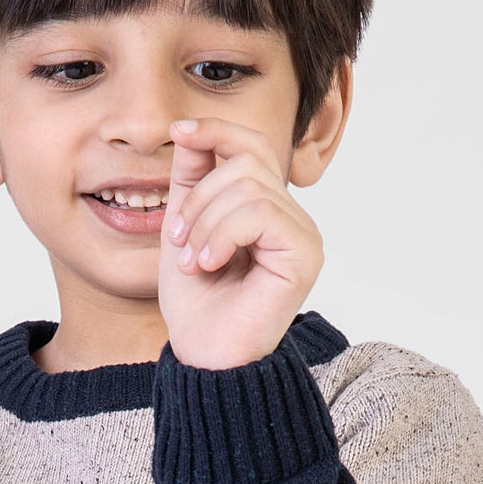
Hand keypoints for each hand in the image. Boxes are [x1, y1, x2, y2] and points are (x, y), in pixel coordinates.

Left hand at [158, 116, 324, 369]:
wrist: (204, 354)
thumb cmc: (196, 302)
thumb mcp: (183, 226)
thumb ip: (191, 179)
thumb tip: (188, 129)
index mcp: (265, 207)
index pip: (251, 146)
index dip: (216, 130)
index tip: (177, 132)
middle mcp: (291, 216)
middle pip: (246, 160)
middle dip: (199, 196)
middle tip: (179, 240)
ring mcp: (303, 234)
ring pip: (249, 187)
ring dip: (205, 222)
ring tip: (193, 261)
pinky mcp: (305, 254)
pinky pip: (260, 213)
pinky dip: (223, 235)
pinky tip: (210, 265)